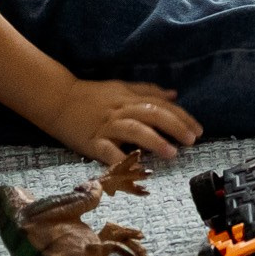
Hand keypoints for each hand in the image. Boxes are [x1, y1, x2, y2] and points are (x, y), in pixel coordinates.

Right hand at [44, 78, 201, 167]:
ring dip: (154, 141)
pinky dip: (121, 159)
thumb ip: (147, 91)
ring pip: (134, 130)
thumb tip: (174, 95)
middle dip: (175, 126)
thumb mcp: (121, 88)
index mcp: (129, 98)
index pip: (161, 105)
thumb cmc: (91, 96)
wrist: (57, 99)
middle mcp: (121, 111)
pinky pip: (108, 151)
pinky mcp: (91, 141)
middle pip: (152, 115)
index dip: (182, 117)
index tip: (198, 130)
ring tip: (172, 153)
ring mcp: (106, 126)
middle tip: (192, 140)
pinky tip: (135, 167)